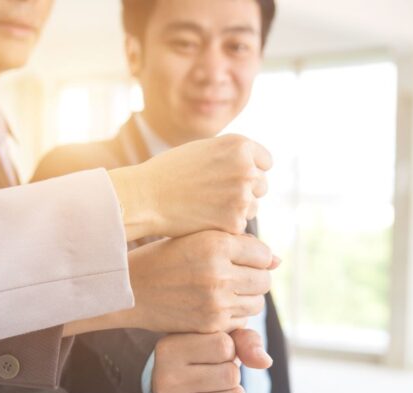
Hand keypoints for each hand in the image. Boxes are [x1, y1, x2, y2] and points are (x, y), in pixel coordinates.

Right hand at [67, 231, 276, 335]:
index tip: (239, 260)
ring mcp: (216, 301)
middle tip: (233, 277)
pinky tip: (213, 306)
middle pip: (264, 280)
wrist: (130, 289)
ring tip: (223, 291)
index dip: (254, 257)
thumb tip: (277, 260)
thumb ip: (237, 244)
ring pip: (257, 302)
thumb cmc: (164, 258)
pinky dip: (233, 315)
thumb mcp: (197, 238)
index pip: (263, 253)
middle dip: (254, 278)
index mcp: (216, 243)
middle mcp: (219, 272)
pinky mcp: (211, 324)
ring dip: (246, 298)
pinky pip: (242, 321)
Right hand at [108, 135, 271, 241]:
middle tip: (216, 195)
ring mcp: (242, 197)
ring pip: (253, 208)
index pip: (265, 162)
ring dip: (237, 210)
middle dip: (245, 191)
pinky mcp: (235, 222)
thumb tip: (256, 169)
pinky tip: (204, 219)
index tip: (232, 178)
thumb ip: (232, 156)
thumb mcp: (205, 149)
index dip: (250, 170)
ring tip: (207, 206)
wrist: (147, 197)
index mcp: (240, 146)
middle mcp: (247, 169)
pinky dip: (226, 226)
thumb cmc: (170, 171)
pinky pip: (240, 226)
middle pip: (262, 186)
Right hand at [152, 329, 272, 392]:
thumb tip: (265, 362)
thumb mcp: (220, 336)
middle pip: (231, 375)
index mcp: (169, 349)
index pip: (224, 346)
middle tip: (214, 374)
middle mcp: (165, 379)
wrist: (176, 386)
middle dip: (232, 373)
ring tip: (216, 389)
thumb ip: (246, 340)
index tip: (212, 353)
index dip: (229, 349)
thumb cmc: (202, 354)